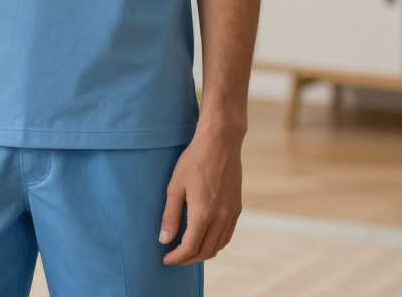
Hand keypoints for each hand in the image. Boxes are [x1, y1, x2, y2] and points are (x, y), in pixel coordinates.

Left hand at [158, 124, 242, 265]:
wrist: (220, 142)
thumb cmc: (194, 160)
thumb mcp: (175, 186)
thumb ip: (170, 215)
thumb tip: (164, 239)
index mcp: (203, 213)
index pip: (190, 248)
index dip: (177, 258)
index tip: (166, 258)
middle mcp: (221, 218)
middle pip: (205, 252)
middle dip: (188, 259)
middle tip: (174, 257)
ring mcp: (231, 214)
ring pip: (218, 246)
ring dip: (202, 253)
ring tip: (187, 250)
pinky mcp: (237, 208)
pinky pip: (227, 235)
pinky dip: (215, 243)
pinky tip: (204, 237)